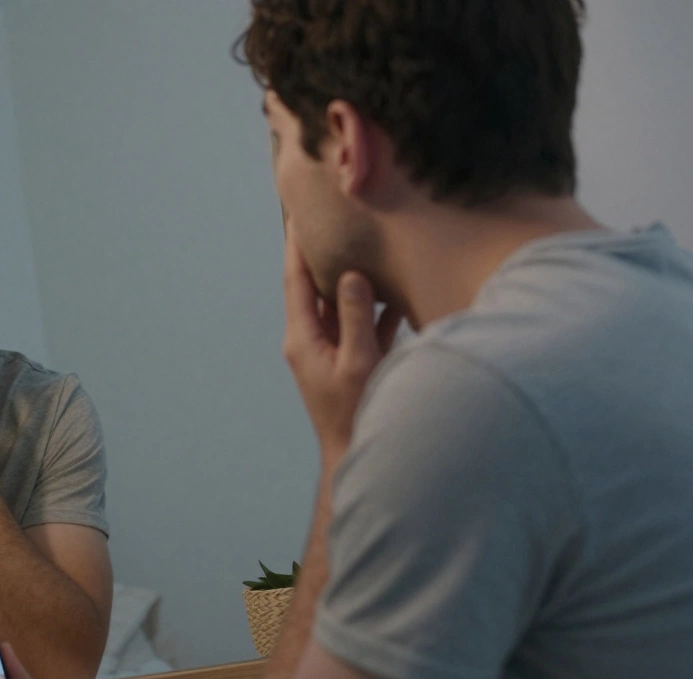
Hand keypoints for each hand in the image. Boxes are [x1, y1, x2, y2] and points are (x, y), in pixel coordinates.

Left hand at [282, 237, 401, 464]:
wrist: (355, 453)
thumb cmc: (353, 414)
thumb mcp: (357, 363)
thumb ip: (355, 317)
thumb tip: (353, 276)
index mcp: (302, 337)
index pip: (296, 280)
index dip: (297, 245)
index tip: (299, 212)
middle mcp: (311, 338)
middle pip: (317, 285)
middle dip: (325, 251)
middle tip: (335, 215)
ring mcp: (331, 347)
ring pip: (342, 301)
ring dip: (354, 274)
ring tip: (367, 239)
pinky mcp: (352, 357)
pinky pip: (362, 322)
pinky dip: (376, 304)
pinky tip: (396, 285)